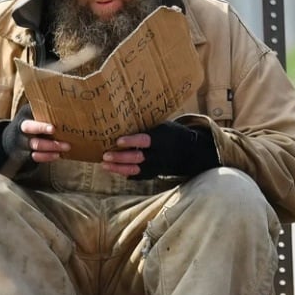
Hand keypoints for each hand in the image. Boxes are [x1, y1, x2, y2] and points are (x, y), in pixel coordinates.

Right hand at [3, 103, 70, 165]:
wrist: (14, 140)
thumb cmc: (33, 122)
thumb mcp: (34, 113)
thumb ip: (46, 109)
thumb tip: (69, 102)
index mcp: (25, 115)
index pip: (31, 115)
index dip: (41, 124)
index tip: (53, 128)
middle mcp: (22, 128)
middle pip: (30, 129)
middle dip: (43, 130)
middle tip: (59, 134)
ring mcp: (23, 142)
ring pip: (36, 144)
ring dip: (52, 146)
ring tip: (67, 146)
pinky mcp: (26, 154)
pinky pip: (36, 156)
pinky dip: (47, 156)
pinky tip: (58, 155)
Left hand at [102, 120, 218, 179]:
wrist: (189, 151)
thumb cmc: (171, 133)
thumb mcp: (163, 125)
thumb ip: (147, 127)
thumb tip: (123, 118)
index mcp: (161, 138)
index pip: (145, 141)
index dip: (131, 141)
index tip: (118, 141)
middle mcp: (159, 154)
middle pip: (138, 158)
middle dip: (120, 157)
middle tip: (105, 155)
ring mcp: (156, 166)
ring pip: (136, 170)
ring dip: (119, 168)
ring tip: (105, 165)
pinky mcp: (154, 174)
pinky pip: (138, 176)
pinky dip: (125, 173)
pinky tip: (113, 170)